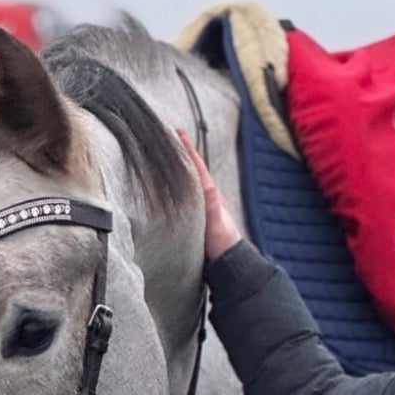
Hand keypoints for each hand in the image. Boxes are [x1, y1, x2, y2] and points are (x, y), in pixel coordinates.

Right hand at [175, 128, 242, 259]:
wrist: (227, 262)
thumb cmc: (222, 243)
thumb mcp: (217, 223)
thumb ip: (213, 205)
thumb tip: (209, 185)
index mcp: (210, 194)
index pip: (197, 166)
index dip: (187, 149)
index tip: (177, 132)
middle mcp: (206, 196)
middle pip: (192, 169)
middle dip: (181, 152)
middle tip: (168, 136)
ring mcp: (202, 206)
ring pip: (188, 180)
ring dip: (179, 166)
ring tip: (167, 154)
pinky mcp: (197, 216)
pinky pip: (185, 194)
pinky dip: (178, 184)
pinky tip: (171, 183)